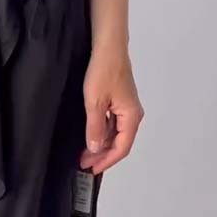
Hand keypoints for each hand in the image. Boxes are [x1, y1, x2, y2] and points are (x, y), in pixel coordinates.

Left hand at [80, 44, 143, 174]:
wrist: (108, 48)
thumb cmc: (104, 71)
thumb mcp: (95, 103)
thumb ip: (95, 128)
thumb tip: (95, 149)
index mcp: (132, 117)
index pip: (121, 148)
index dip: (106, 160)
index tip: (91, 169)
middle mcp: (133, 114)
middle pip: (120, 142)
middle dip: (102, 155)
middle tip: (84, 163)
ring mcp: (126, 107)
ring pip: (115, 133)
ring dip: (101, 144)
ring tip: (84, 152)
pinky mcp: (119, 101)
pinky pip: (112, 123)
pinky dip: (102, 132)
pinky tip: (90, 135)